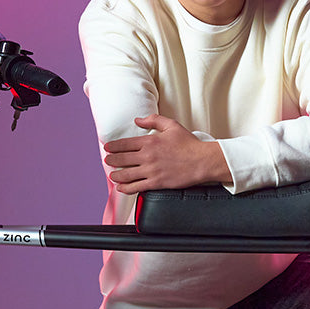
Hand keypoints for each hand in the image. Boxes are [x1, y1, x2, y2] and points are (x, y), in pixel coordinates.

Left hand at [103, 114, 232, 193]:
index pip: (124, 144)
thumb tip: (138, 120)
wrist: (202, 161)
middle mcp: (147, 156)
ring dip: (116, 175)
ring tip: (112, 175)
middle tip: (108, 161)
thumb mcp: (172, 125)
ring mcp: (151, 170)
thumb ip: (153, 120)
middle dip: (112, 160)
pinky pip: (136, 187)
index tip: (107, 148)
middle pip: (122, 159)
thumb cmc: (189, 144)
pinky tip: (121, 188)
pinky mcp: (156, 182)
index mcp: (149, 141)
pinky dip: (126, 188)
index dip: (113, 146)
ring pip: (126, 174)